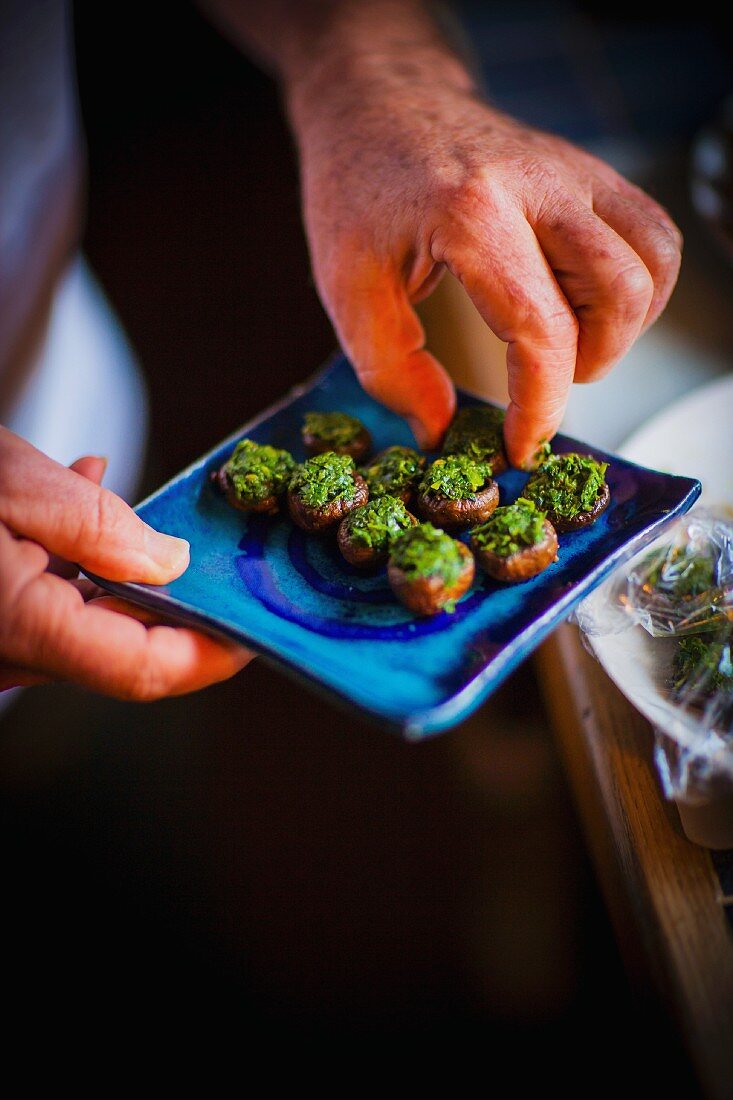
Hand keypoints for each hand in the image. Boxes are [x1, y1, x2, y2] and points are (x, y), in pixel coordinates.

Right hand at [0, 428, 250, 697]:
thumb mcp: (12, 485)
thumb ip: (98, 526)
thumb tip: (172, 562)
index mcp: (23, 628)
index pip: (142, 667)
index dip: (210, 653)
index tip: (255, 628)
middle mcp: (9, 653)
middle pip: (122, 648)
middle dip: (176, 603)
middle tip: (221, 559)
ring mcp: (0, 642)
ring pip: (87, 621)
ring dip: (125, 569)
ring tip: (135, 502)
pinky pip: (49, 604)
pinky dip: (76, 560)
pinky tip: (77, 493)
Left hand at [291, 55, 681, 465]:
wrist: (378, 99)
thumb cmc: (357, 189)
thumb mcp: (346, 286)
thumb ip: (391, 369)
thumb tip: (441, 430)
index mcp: (471, 213)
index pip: (541, 328)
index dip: (540, 404)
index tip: (520, 445)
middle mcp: (538, 184)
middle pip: (621, 291)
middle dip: (592, 363)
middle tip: (543, 382)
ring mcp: (573, 170)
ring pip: (653, 258)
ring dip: (624, 325)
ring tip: (568, 344)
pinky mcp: (589, 170)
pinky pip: (649, 233)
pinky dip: (635, 285)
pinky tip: (583, 307)